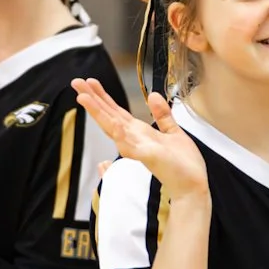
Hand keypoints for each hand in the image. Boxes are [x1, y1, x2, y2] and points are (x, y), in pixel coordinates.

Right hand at [73, 80, 207, 201]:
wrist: (192, 186)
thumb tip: (153, 95)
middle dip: (92, 99)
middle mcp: (134, 139)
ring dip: (98, 112)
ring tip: (83, 98)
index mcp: (139, 133)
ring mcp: (138, 148)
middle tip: (76, 83)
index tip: (90, 82)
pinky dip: (120, 134)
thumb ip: (162, 115)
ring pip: (113, 127)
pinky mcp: (148, 156)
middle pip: (108, 116)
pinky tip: (112, 123)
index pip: (115, 112)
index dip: (102, 97)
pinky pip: (131, 144)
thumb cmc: (183, 165)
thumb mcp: (173, 132)